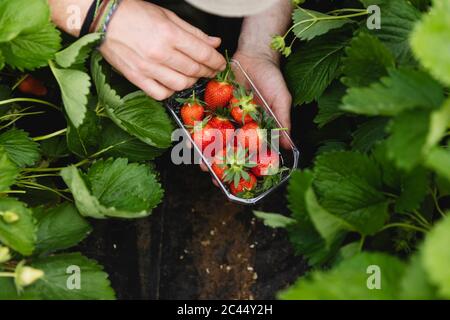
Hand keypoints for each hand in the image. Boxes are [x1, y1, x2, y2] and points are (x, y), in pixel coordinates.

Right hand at [98, 0, 225, 99]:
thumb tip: (214, 43)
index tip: (220, 63)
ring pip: (180, 84)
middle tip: (209, 69)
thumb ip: (193, 32)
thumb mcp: (167, 16)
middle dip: (207, 71)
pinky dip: (171, 91)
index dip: (216, 61)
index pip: (203, 54)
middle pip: (194, 70)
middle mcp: (160, 53)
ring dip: (191, 81)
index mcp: (169, 34)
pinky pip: (160, 93)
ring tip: (192, 75)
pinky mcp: (136, 78)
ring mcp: (147, 68)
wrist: (103, 19)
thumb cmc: (134, 13)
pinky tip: (172, 83)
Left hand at [199, 50, 292, 181]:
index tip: (236, 181)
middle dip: (219, 162)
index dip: (242, 166)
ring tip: (199, 161)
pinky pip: (202, 116)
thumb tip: (290, 147)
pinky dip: (196, 127)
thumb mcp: (281, 100)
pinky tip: (189, 137)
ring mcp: (223, 115)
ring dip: (205, 149)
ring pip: (212, 136)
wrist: (255, 54)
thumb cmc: (272, 78)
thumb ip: (282, 122)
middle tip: (211, 174)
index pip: (247, 151)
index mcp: (253, 128)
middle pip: (226, 147)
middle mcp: (237, 124)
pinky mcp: (212, 102)